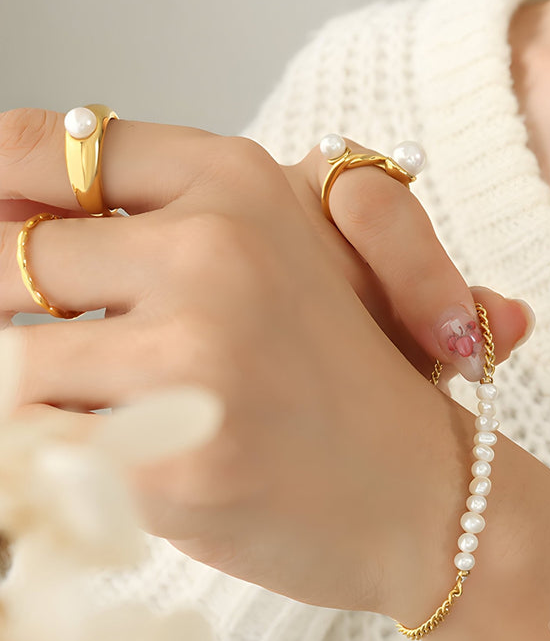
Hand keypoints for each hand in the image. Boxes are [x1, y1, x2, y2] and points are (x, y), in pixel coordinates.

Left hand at [0, 109, 525, 617]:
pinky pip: (39, 447)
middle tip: (87, 353)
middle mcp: (217, 252)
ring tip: (115, 416)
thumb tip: (2, 210)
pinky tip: (126, 467)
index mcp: (240, 186)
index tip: (2, 229)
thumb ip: (155, 217)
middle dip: (15, 309)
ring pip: (12, 361)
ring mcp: (196, 356)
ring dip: (44, 394)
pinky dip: (58, 459)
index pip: (48, 148)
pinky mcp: (173, 461)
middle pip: (9, 256)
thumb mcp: (281, 256)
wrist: (418, 492)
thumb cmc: (345, 377)